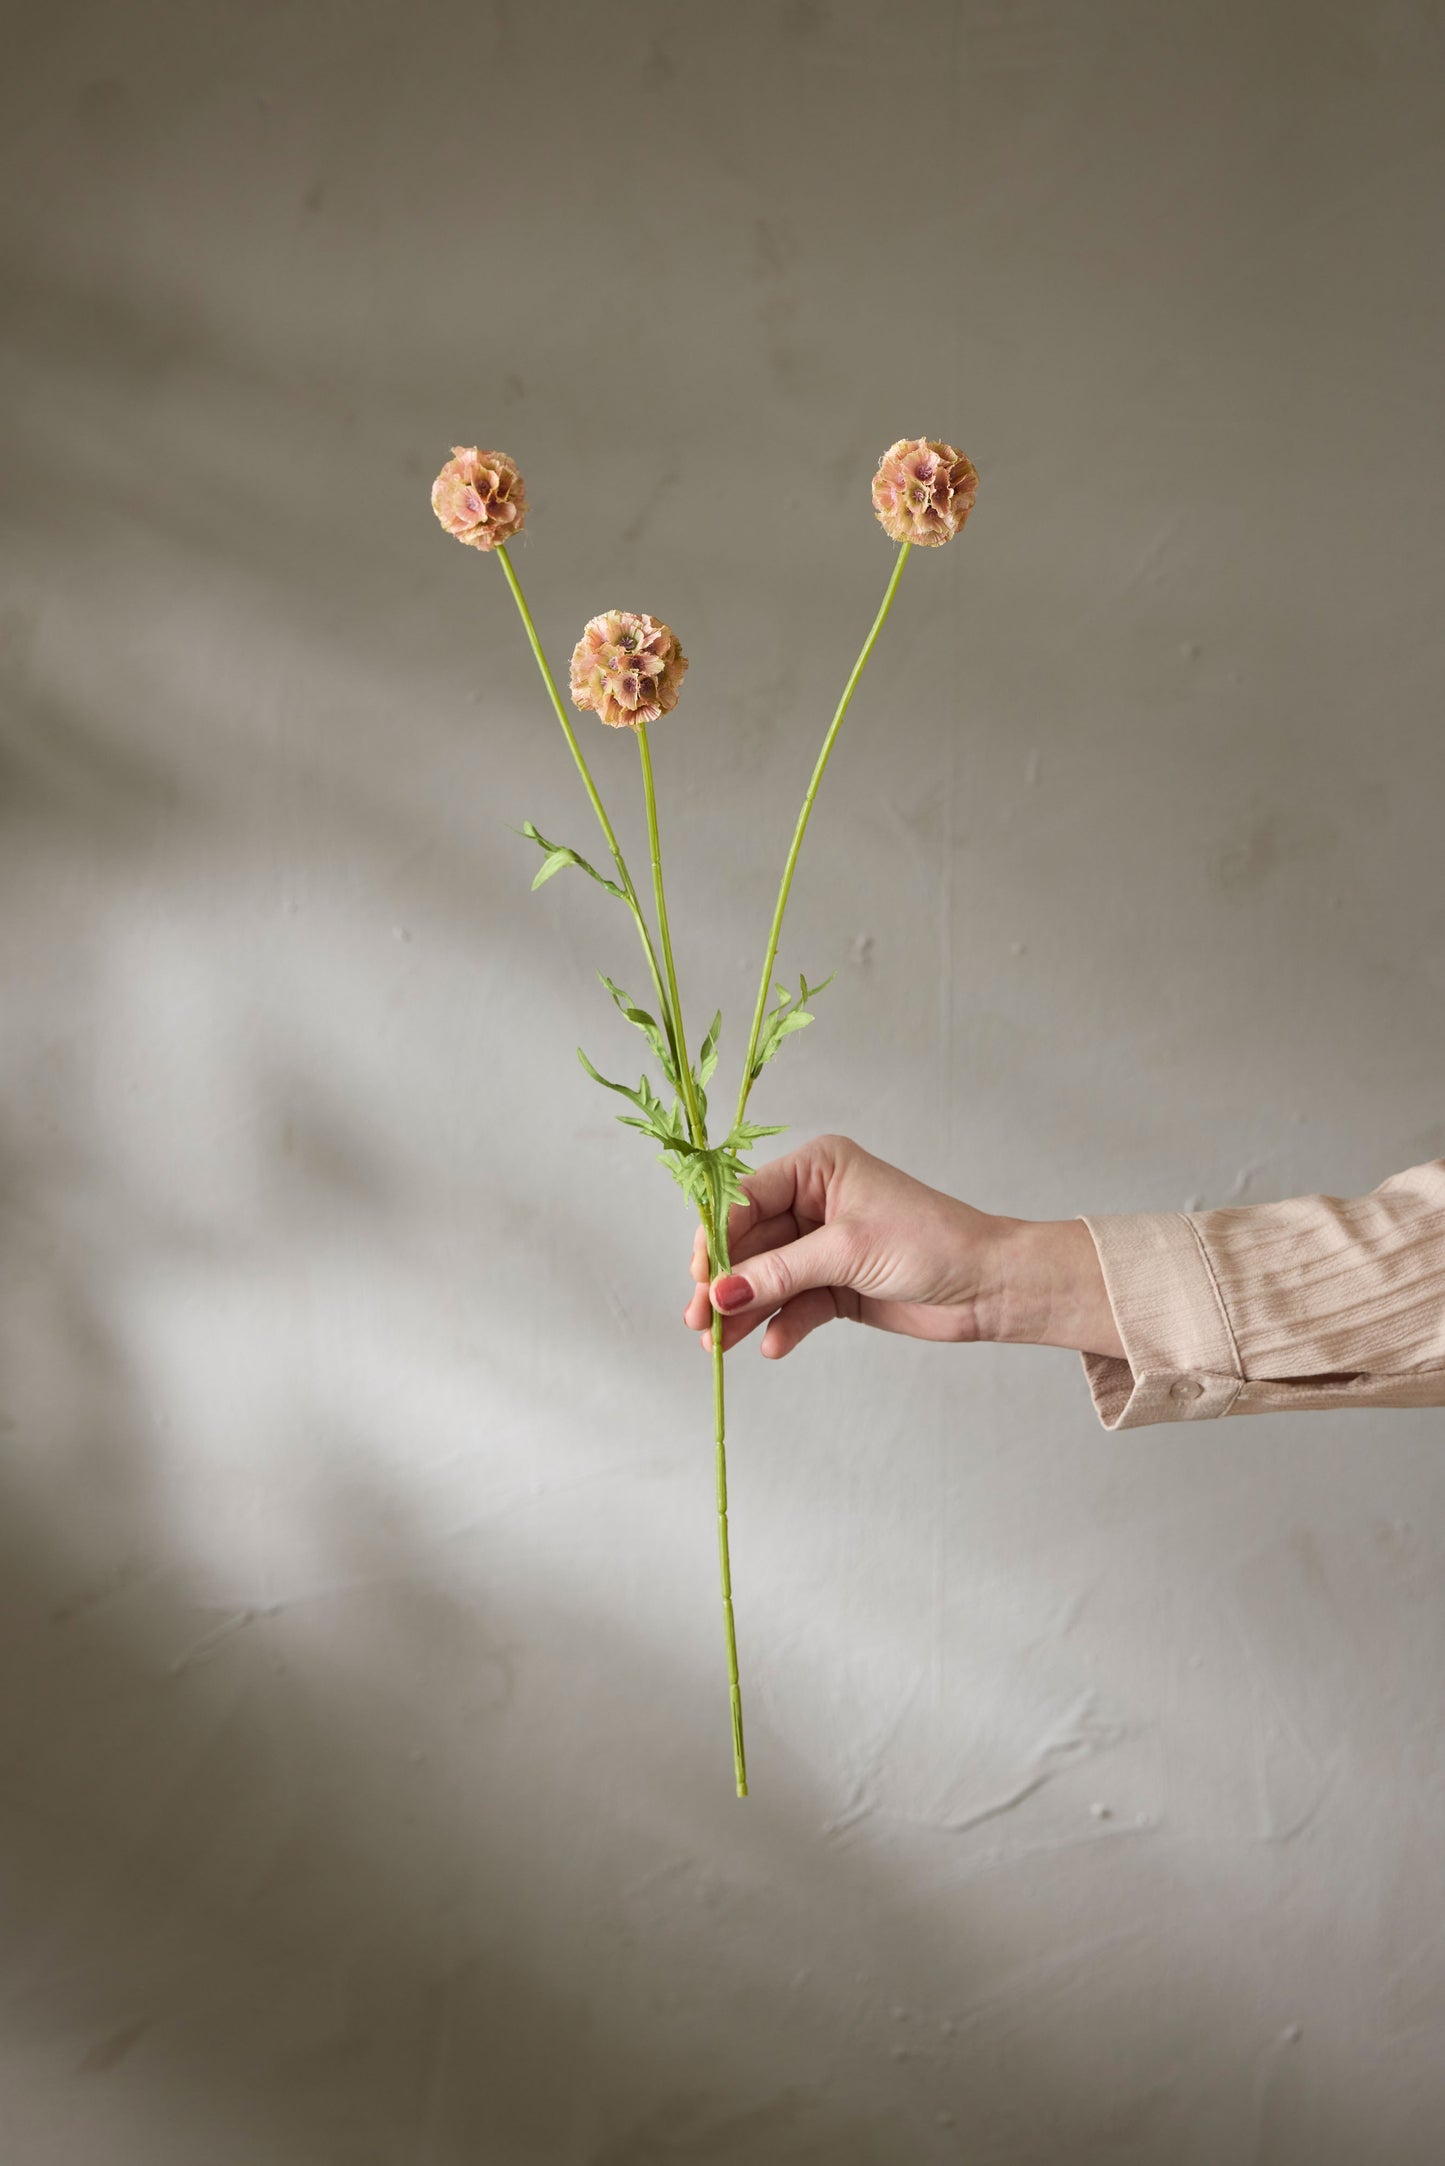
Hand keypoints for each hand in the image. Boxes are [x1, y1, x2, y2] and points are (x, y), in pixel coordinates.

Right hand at [682, 1133, 1123, 1360]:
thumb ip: (779, 1273)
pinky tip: (771, 1345)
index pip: (746, 1198)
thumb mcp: (848, 1251)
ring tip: (720, 1346)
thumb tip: (720, 1293)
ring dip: (744, 1310)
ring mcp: (824, 1245)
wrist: (991, 1287)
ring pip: (767, 1278)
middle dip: (724, 1283)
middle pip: (750, 1242)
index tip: (699, 1276)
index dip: (716, 1237)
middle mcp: (815, 1201)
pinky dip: (781, 1324)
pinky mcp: (837, 1284)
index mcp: (818, 1168)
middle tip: (699, 1321)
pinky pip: (793, 1304)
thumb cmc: (932, 1244)